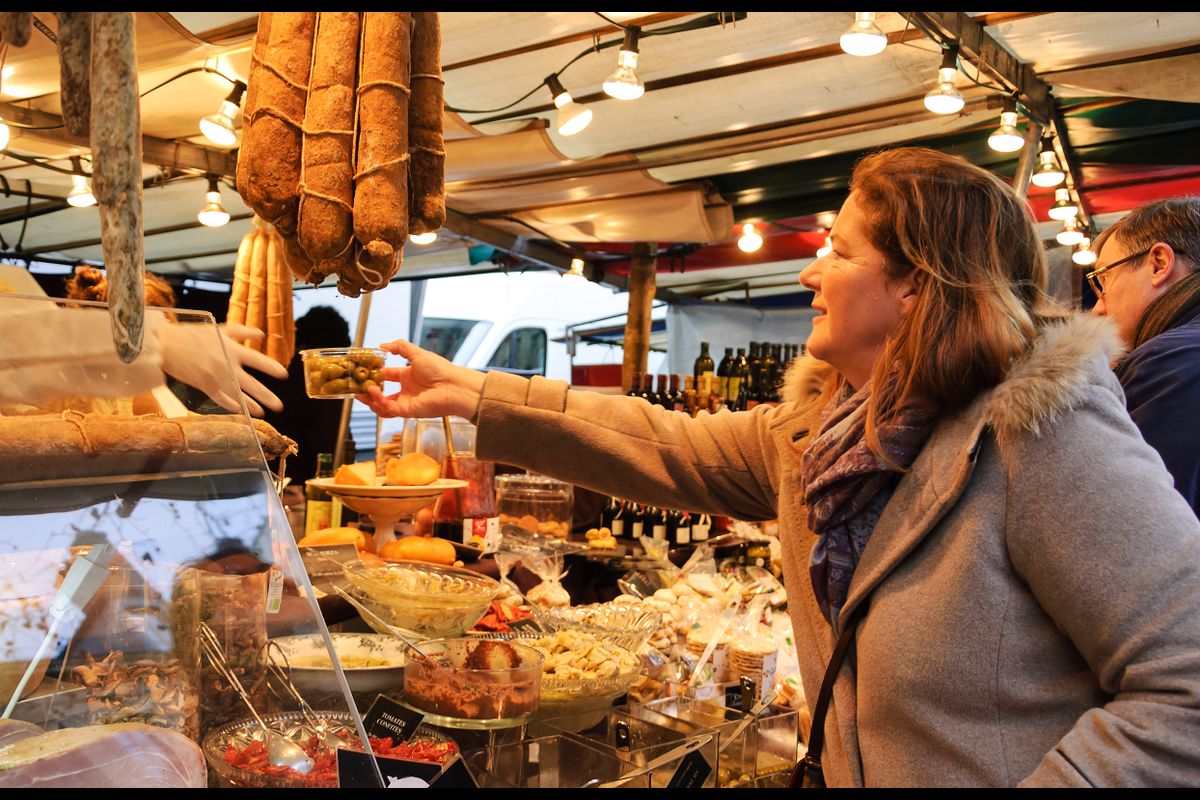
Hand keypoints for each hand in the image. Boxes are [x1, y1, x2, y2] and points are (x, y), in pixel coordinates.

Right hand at [158, 322, 287, 416]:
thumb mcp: (218, 329)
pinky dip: (230, 404)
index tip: (283, 374)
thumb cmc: (191, 334)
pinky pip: (220, 399)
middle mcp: (226, 366)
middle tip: (279, 406)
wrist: (164, 345)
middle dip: (266, 396)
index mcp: (231, 349)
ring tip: (262, 413)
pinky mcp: (204, 386)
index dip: (271, 368)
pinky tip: (239, 409)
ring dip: (250, 405)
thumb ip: (241, 332)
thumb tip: (261, 334)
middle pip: (251, 385)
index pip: (257, 360)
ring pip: (237, 395)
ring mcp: (215, 378)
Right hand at [357, 338, 484, 418]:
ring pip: (381, 405)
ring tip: (362, 391)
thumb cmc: (440, 369)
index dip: (374, 374)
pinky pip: (388, 409)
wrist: (452, 386)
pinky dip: (379, 401)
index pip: (387, 376)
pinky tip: (374, 391)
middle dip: (367, 391)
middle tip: (356, 386)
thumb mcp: (417, 353)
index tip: (362, 370)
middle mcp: (406, 390)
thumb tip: (383, 345)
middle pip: (381, 393)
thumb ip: (399, 347)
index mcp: (408, 376)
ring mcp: (406, 402)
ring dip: (370, 398)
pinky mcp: (407, 411)